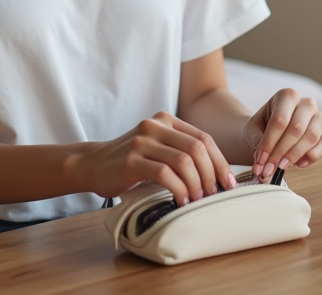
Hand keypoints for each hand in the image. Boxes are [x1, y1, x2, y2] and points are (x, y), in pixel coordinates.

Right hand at [81, 112, 235, 204]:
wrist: (93, 164)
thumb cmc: (131, 161)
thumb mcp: (157, 147)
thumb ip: (181, 151)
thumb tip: (217, 174)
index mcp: (166, 120)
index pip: (204, 139)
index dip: (220, 162)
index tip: (228, 183)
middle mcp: (155, 125)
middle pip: (197, 148)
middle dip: (211, 174)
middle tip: (213, 194)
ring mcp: (142, 141)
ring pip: (184, 161)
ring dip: (196, 184)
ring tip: (197, 200)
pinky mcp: (131, 160)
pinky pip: (165, 174)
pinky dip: (178, 189)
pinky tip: (180, 201)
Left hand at [242, 88, 321, 180]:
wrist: (270, 130)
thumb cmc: (261, 127)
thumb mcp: (253, 131)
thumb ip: (257, 144)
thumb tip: (262, 164)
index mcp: (286, 96)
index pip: (280, 120)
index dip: (269, 143)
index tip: (260, 161)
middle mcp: (305, 103)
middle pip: (296, 128)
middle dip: (280, 152)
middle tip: (269, 169)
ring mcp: (318, 117)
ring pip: (311, 136)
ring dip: (294, 155)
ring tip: (281, 167)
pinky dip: (312, 157)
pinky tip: (298, 164)